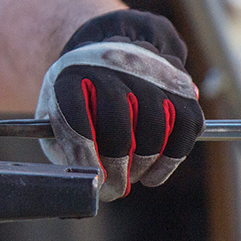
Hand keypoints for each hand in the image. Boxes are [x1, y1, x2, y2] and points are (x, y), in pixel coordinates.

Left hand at [35, 10, 203, 200]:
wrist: (105, 53)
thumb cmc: (78, 95)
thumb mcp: (53, 113)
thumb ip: (61, 142)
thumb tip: (82, 177)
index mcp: (73, 72)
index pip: (76, 113)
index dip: (84, 153)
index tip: (92, 179)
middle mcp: (112, 63)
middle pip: (118, 118)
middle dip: (116, 163)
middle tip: (113, 187)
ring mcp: (150, 69)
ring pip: (156, 123)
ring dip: (144, 162)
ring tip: (131, 176)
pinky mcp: (181, 83)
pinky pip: (187, 125)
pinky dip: (172, 159)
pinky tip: (153, 175)